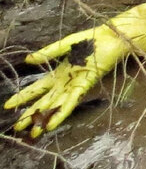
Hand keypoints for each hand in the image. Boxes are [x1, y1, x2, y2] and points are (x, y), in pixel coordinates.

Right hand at [4, 1, 145, 137]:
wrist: (112, 37)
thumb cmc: (92, 40)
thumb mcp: (65, 44)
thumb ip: (48, 52)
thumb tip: (28, 59)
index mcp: (59, 73)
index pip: (38, 88)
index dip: (24, 96)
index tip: (9, 105)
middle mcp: (66, 82)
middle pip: (45, 101)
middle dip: (31, 114)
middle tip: (17, 127)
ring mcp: (75, 85)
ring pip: (56, 105)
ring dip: (44, 118)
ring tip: (32, 131)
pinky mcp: (86, 85)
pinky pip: (71, 101)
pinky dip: (60, 113)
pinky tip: (51, 123)